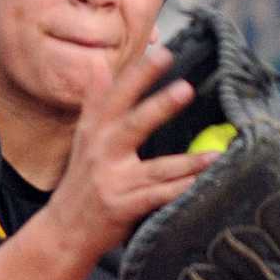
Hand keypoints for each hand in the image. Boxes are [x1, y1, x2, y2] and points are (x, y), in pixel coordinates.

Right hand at [46, 41, 216, 262]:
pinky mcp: (121, 208)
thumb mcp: (83, 137)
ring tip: (215, 154)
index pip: (116, 95)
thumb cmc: (83, 179)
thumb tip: (98, 62)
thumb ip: (95, 101)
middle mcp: (101, 152)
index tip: (162, 50)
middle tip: (186, 88)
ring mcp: (112, 181)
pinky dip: (179, 192)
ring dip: (186, 163)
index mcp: (94, 130)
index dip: (138, 73)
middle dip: (159, 106)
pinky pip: (157, 198)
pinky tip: (200, 185)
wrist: (64, 230)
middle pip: (133, 124)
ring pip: (155, 169)